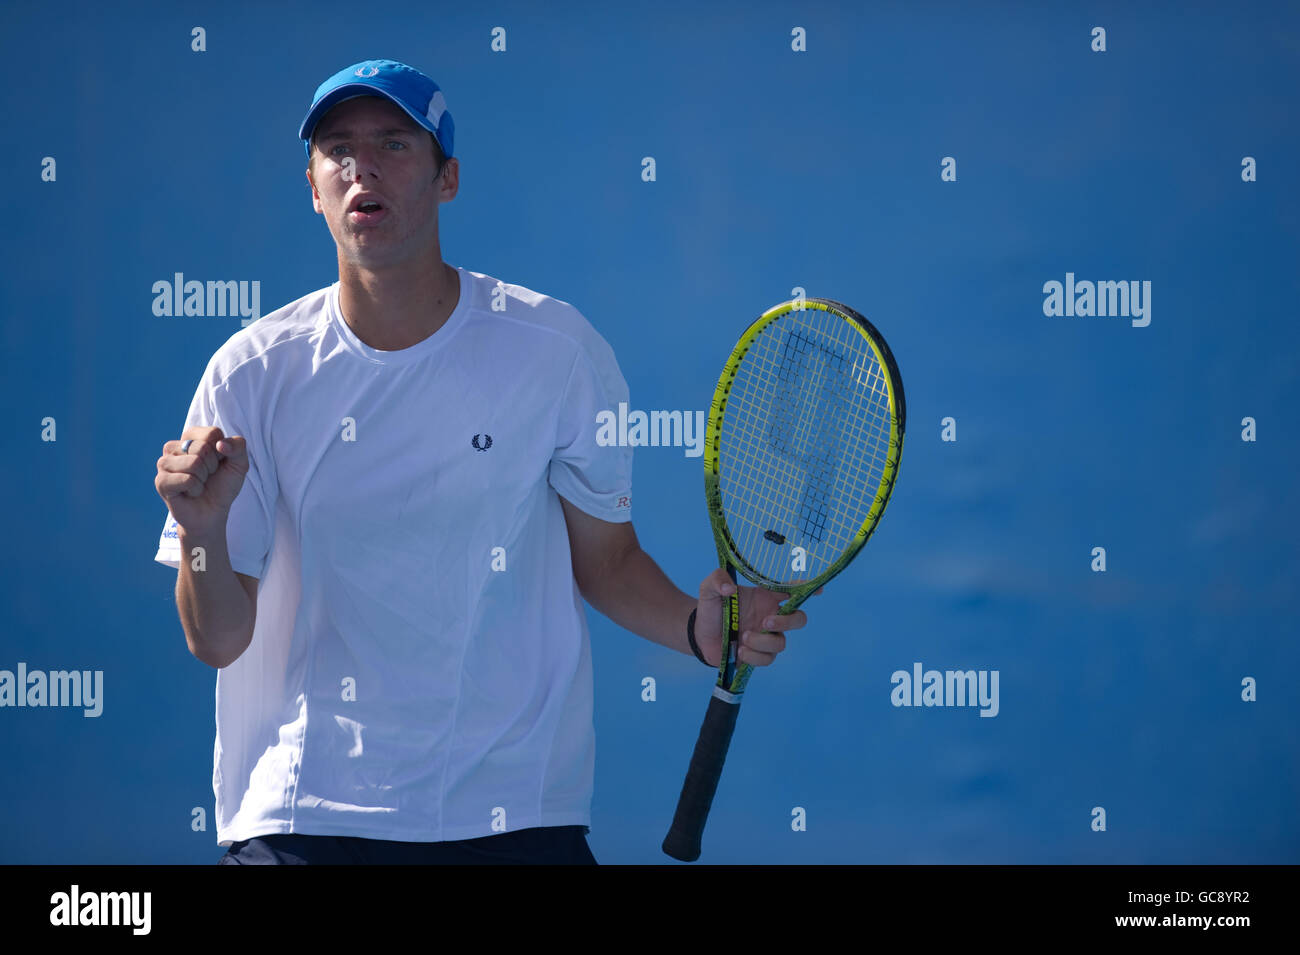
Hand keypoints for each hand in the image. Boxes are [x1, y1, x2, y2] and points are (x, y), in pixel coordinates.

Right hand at [154, 426, 248, 536]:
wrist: (213, 512)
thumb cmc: (223, 485)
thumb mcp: (239, 464)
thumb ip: (238, 446)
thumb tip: (220, 444)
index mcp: (191, 437)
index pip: (212, 433)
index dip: (222, 451)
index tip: (218, 462)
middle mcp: (174, 447)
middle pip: (202, 448)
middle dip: (212, 466)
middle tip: (207, 476)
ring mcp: (164, 464)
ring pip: (194, 463)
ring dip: (203, 478)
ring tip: (198, 484)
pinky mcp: (160, 481)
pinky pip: (187, 479)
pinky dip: (196, 489)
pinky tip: (190, 493)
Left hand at [692, 569, 820, 668]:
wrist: (700, 634)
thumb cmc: (711, 608)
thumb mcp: (709, 588)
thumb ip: (717, 579)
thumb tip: (730, 588)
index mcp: (764, 597)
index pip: (791, 591)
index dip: (808, 590)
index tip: (819, 591)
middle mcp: (770, 616)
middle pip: (798, 620)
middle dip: (787, 623)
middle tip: (766, 622)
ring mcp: (766, 637)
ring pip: (781, 643)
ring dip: (763, 641)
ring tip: (744, 637)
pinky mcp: (758, 655)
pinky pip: (767, 659)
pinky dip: (754, 656)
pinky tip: (740, 651)